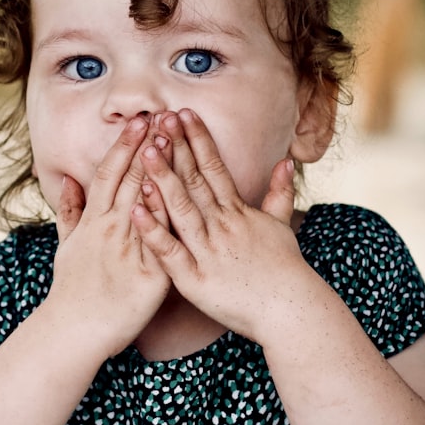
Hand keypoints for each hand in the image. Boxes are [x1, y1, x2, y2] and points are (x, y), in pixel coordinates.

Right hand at [49, 116, 170, 355]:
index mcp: (93, 221)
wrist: (75, 331)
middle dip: (148, 146)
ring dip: (161, 170)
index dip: (124, 146)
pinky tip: (181, 195)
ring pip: (148, 202)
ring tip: (174, 141)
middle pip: (131, 179)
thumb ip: (70, 211)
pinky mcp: (149, 275)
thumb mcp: (66, 246)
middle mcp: (109, 229)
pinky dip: (168, 218)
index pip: (110, 174)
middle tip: (163, 116)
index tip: (139, 121)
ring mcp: (128, 250)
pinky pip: (163, 243)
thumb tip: (67, 181)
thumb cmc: (72, 290)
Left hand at [130, 109, 310, 339]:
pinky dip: (153, 231)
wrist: (290, 312)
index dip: (198, 139)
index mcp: (238, 213)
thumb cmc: (284, 270)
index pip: (214, 167)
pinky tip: (135, 210)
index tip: (183, 112)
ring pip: (180, 210)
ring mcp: (207, 252)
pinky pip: (169, 252)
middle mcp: (222, 227)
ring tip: (144, 152)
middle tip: (158, 118)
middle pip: (194, 181)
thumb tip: (286, 160)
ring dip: (161, 180)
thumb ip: (279, 192)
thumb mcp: (282, 226)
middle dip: (176, 148)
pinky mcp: (195, 280)